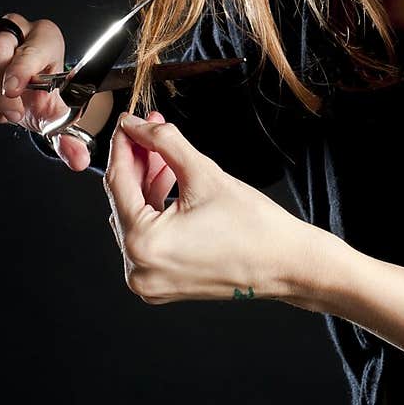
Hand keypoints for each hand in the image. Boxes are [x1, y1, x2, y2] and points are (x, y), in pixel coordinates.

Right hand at [0, 13, 94, 170]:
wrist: (27, 93)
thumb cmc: (44, 96)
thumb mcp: (59, 117)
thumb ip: (69, 139)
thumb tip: (78, 160)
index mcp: (45, 37)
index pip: (31, 47)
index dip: (21, 68)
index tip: (13, 90)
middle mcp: (16, 30)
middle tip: (13, 114)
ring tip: (7, 111)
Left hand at [104, 111, 312, 304]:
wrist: (286, 262)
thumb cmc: (254, 227)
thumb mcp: (203, 173)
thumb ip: (164, 143)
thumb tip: (138, 126)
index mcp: (144, 245)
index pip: (117, 183)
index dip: (123, 146)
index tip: (127, 123)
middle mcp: (139, 269)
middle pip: (125, 201)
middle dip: (139, 161)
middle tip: (150, 129)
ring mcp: (150, 280)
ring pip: (136, 217)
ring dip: (147, 182)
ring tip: (165, 153)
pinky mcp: (163, 282)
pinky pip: (148, 236)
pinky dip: (156, 208)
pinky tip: (170, 180)